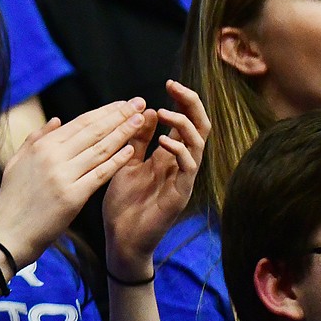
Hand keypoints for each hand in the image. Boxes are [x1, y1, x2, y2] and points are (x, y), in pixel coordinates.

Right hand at [0, 98, 145, 268]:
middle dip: (118, 116)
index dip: (104, 111)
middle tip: (138, 103)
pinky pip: (99, 174)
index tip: (122, 103)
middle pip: (93, 131)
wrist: (8, 232)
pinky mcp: (72, 197)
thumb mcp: (17, 162)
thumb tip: (56, 120)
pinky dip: (116, 161)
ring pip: (100, 149)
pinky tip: (131, 150)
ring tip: (140, 121)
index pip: (79, 122)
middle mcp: (53, 157)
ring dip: (122, 133)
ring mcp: (63, 176)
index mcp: (41, 146)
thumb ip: (36, 138)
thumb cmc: (12, 198)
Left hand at [103, 81, 209, 274]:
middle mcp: (181, 165)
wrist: (120, 238)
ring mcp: (183, 180)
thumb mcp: (126, 161)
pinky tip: (164, 142)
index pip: (184, 122)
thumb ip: (137, 139)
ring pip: (198, 145)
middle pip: (199, 128)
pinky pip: (188, 170)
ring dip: (183, 125)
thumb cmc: (124, 202)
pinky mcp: (180, 196)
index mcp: (168, 155)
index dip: (182, 101)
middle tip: (175, 87)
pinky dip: (179, 152)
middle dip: (191, 105)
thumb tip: (148, 109)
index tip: (169, 83)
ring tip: (166, 112)